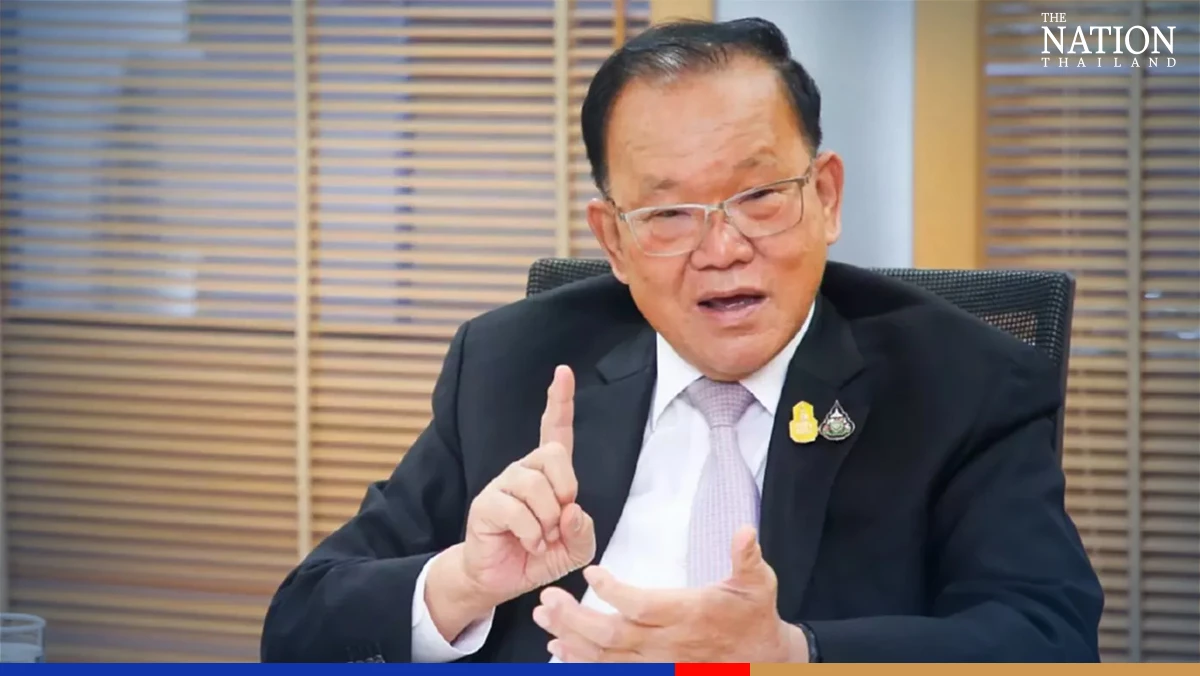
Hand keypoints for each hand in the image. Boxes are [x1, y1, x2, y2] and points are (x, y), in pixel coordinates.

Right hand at [426, 365, 596, 639]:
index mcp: (548, 474)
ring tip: (541, 540)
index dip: (560, 400)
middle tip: (558, 521)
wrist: (502, 579)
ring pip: (536, 486)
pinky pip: (516, 510)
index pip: (556, 429)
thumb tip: (572, 509)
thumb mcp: (576, 549)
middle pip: (555, 454)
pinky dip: (531, 534)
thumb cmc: (539, 556)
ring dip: (547, 521)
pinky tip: (529, 544)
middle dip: (566, 489)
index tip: (563, 371)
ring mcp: (503, 485)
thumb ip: (584, 530)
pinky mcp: (486, 504)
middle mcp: (524, 471)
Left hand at [533, 526, 806, 662]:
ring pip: (605, 658)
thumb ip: (747, 557)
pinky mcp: (654, 674)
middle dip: (574, 619)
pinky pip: (612, 672)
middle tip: (546, 599)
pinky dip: (583, 664)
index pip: (643, 606)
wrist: (763, 661)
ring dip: (570, 640)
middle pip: (611, 636)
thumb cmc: (755, 617)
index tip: (591, 572)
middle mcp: (668, 645)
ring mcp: (659, 665)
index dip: (614, 592)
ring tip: (543, 618)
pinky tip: (559, 651)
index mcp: (688, 614)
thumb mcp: (758, 584)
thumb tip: (746, 530)